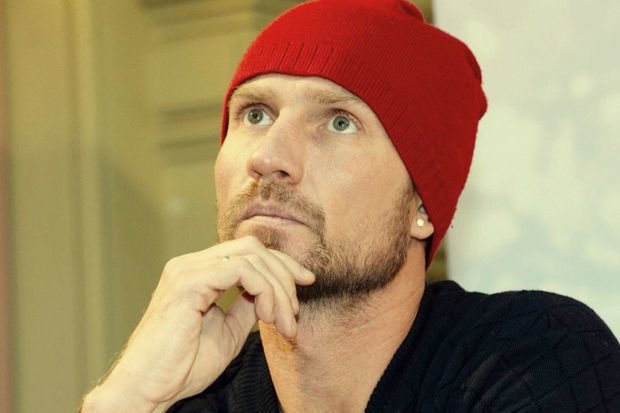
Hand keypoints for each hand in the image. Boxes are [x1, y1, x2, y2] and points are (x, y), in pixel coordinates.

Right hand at [80, 235, 314, 411]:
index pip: (248, 252)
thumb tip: (271, 294)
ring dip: (278, 289)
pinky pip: (241, 270)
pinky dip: (264, 289)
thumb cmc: (181, 366)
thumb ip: (247, 306)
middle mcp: (191, 264)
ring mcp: (187, 270)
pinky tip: (267, 315)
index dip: (281, 264)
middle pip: (253, 248)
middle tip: (294, 313)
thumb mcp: (229, 331)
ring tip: (284, 322)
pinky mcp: (188, 283)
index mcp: (198, 273)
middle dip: (285, 274)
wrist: (147, 389)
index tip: (306, 283)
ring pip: (252, 257)